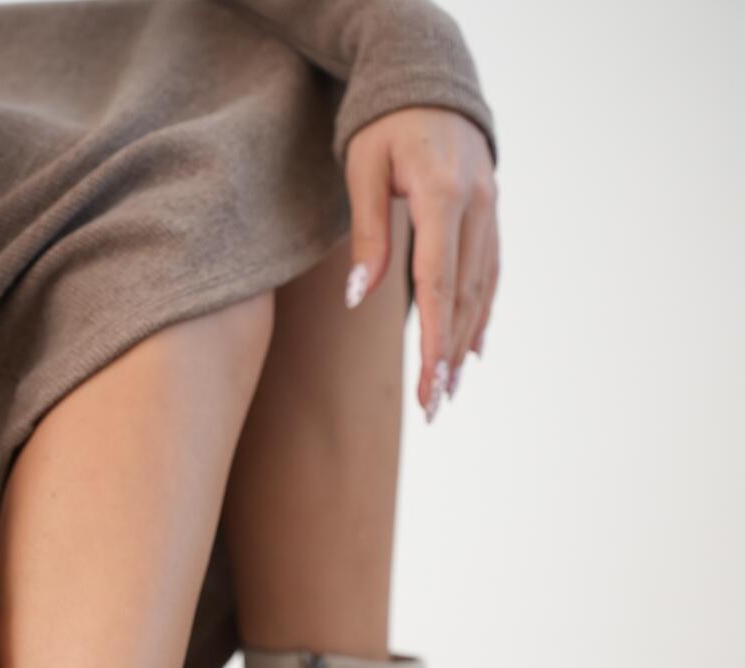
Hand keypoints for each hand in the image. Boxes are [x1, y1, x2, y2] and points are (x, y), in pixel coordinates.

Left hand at [343, 107, 498, 419]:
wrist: (427, 77)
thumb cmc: (383, 124)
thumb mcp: (363, 171)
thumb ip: (366, 234)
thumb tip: (361, 296)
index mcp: (443, 194)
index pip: (439, 283)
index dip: (435, 340)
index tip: (428, 385)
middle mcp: (476, 204)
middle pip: (464, 295)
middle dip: (449, 355)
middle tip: (435, 406)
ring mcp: (490, 207)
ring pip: (482, 287)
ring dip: (467, 341)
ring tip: (451, 390)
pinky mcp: (491, 211)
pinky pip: (490, 270)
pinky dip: (482, 311)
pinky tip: (472, 349)